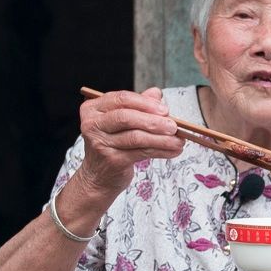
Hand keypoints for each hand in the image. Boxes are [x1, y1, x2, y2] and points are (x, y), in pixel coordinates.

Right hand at [71, 88, 183, 204]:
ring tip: (178, 141)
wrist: (98, 176)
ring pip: (136, 137)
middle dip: (154, 121)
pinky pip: (141, 152)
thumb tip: (156, 94)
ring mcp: (100, 143)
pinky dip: (160, 151)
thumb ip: (137, 105)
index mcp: (93, 109)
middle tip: (174, 126)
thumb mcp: (121, 122)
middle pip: (126, 117)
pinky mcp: (112, 160)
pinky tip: (172, 151)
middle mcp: (92, 124)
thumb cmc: (112, 144)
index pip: (121, 99)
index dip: (145, 103)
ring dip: (162, 139)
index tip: (165, 109)